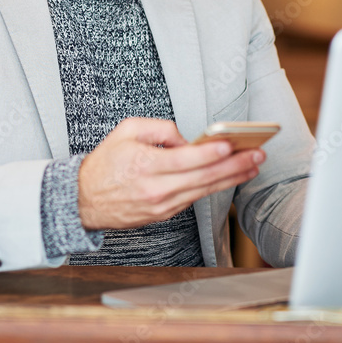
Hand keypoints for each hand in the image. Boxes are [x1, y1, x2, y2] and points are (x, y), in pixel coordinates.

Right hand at [77, 117, 264, 230]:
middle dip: (234, 165)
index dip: (212, 153)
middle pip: (203, 177)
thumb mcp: (127, 130)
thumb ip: (160, 128)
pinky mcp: (164, 214)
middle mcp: (156, 189)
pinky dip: (213, 187)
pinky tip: (230, 178)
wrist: (84, 200)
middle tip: (257, 154)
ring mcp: (162, 205)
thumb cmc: (106, 162)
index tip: (232, 144)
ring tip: (252, 165)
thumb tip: (187, 140)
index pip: (187, 160)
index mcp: (145, 165)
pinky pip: (193, 198)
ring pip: (204, 191)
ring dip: (231, 178)